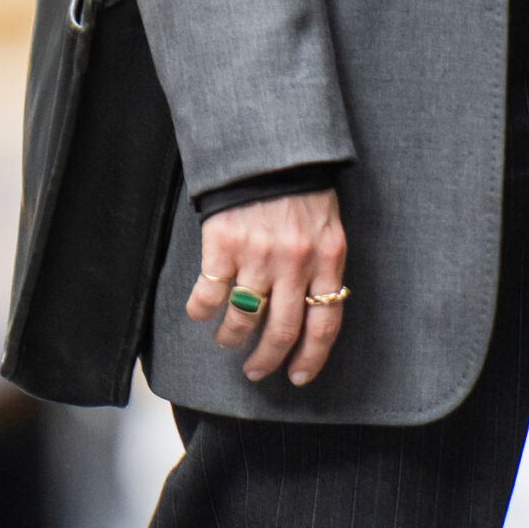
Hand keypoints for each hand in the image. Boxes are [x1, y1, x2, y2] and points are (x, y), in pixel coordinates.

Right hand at [186, 190, 347, 387]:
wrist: (269, 151)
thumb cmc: (301, 192)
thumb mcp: (327, 228)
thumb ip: (323, 268)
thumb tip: (312, 315)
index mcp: (328, 258)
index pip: (324, 324)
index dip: (311, 358)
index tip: (297, 376)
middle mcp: (295, 262)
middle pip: (282, 331)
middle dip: (266, 360)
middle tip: (255, 370)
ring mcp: (258, 255)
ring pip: (242, 320)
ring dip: (231, 338)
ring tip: (226, 340)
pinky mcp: (224, 245)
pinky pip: (209, 296)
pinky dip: (201, 311)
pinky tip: (200, 311)